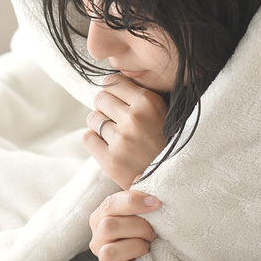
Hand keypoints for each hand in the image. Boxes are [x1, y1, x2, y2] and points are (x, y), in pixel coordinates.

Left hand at [83, 74, 167, 189]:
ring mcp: (121, 140)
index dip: (112, 92)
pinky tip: (107, 146)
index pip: (112, 82)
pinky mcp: (111, 160)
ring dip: (100, 125)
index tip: (117, 102)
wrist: (173, 178)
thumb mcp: (162, 112)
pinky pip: (88, 138)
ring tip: (115, 135)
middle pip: (99, 98)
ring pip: (92, 118)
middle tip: (116, 121)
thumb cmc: (166, 143)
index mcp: (148, 102)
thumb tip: (111, 82)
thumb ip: (140, 96)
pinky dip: (94, 141)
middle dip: (105, 108)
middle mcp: (134, 119)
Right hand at [89, 190, 161, 260]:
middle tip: (153, 232)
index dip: (134, 202)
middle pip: (109, 226)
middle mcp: (98, 236)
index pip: (111, 203)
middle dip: (138, 227)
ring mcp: (101, 258)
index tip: (157, 203)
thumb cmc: (150, 228)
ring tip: (147, 248)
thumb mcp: (148, 209)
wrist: (158, 257)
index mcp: (104, 214)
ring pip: (109, 251)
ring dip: (135, 248)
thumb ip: (143, 194)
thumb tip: (142, 176)